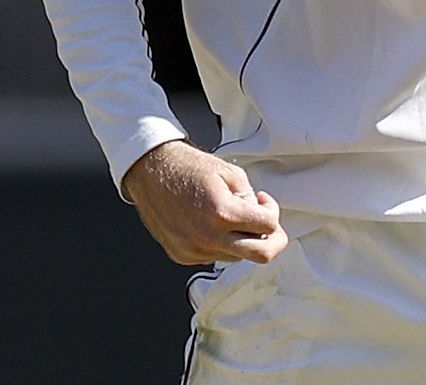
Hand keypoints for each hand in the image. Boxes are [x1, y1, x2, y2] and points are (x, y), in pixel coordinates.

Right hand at [120, 140, 288, 265]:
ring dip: (243, 240)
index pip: (268, 226)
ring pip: (237, 257)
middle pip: (261, 255)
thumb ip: (252, 199)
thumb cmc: (189, 168)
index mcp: (223, 213)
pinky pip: (215, 256)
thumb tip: (261, 220)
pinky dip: (221, 244)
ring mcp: (194, 250)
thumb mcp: (231, 174)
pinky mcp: (183, 256)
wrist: (152, 173)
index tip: (265, 203)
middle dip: (273, 242)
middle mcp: (208, 237)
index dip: (272, 211)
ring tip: (231, 217)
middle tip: (270, 228)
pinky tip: (212, 224)